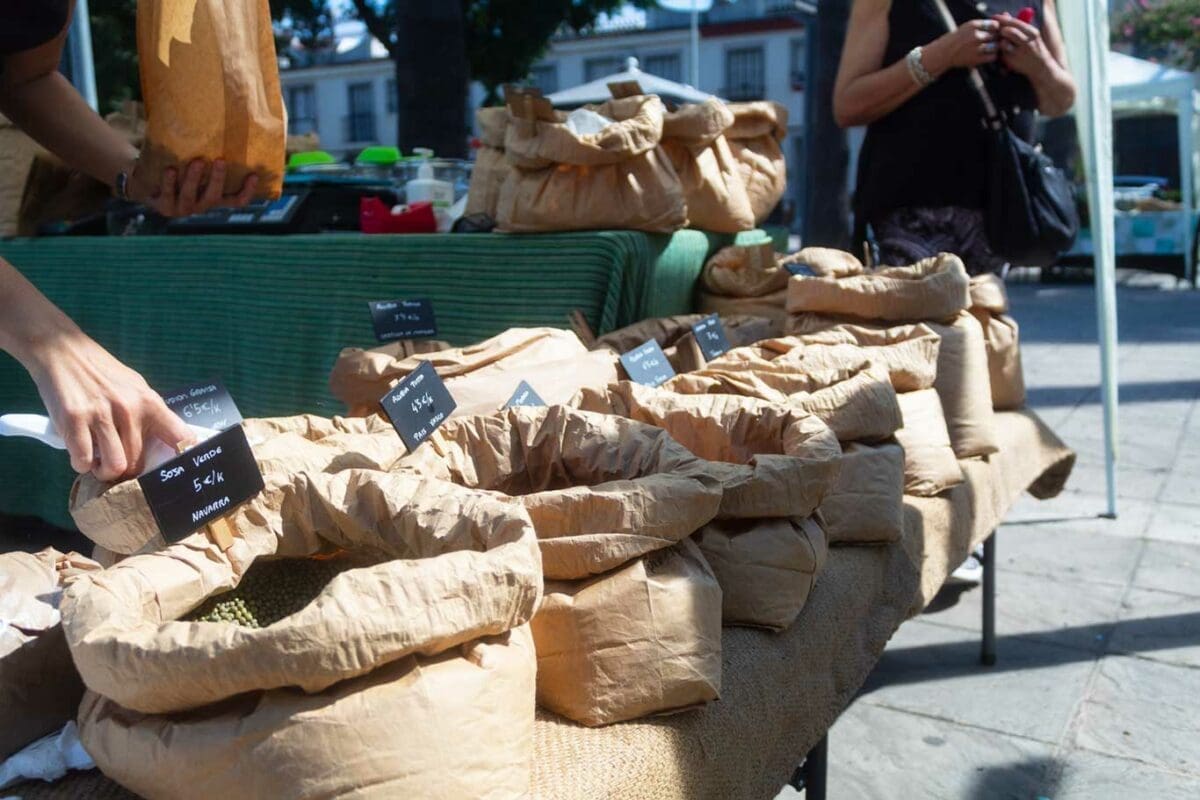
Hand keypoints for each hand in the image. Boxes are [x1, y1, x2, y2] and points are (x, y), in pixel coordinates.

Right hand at [22, 328, 191, 480]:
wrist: (64, 351)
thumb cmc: (103, 374)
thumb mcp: (136, 388)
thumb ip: (149, 415)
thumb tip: (166, 446)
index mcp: (150, 403)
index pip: (181, 438)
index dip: (181, 460)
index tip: (172, 472)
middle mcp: (129, 410)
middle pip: (138, 463)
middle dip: (126, 470)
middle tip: (115, 462)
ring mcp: (101, 415)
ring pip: (114, 467)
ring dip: (104, 471)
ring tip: (98, 461)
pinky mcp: (73, 419)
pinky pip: (83, 460)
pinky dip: (81, 464)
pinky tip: (81, 453)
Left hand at [130, 158, 258, 217]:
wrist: (144, 182)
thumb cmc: (176, 168)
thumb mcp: (193, 163)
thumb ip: (206, 154)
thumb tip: (220, 121)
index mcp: (212, 198)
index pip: (235, 201)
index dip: (247, 191)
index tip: (254, 175)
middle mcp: (200, 206)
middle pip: (214, 197)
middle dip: (217, 179)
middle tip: (220, 160)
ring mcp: (182, 209)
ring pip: (190, 196)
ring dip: (194, 179)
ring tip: (196, 161)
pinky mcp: (162, 207)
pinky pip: (167, 195)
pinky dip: (169, 182)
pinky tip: (170, 169)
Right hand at [923, 18, 999, 74]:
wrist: (943, 53)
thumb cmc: (957, 39)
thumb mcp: (967, 27)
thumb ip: (982, 25)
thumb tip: (998, 27)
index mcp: (973, 25)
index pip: (995, 25)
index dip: (996, 29)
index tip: (992, 33)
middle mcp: (975, 35)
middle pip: (996, 35)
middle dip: (995, 39)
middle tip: (990, 42)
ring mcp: (976, 48)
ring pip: (996, 46)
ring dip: (994, 48)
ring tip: (989, 49)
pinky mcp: (976, 59)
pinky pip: (992, 57)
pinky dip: (992, 56)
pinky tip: (987, 55)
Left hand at [993, 13, 1051, 77]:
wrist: (1041, 67)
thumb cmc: (1034, 48)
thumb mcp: (1030, 34)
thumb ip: (1017, 25)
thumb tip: (1005, 14)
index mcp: (1033, 33)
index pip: (1016, 23)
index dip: (1004, 19)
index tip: (996, 18)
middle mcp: (1028, 42)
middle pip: (1009, 32)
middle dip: (1001, 30)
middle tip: (999, 31)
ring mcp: (1020, 53)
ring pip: (1004, 43)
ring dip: (1001, 41)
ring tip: (1003, 42)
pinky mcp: (1013, 62)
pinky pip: (1002, 54)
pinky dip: (1001, 51)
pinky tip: (1005, 52)